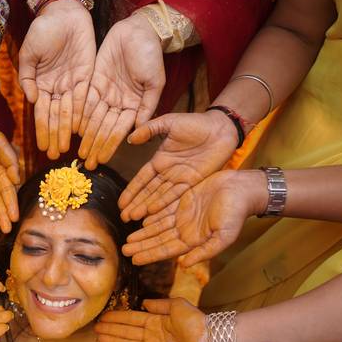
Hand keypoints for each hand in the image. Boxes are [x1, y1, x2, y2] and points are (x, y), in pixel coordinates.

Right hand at [18, 0, 95, 159]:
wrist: (63, 12)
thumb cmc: (44, 30)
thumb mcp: (29, 52)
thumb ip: (27, 76)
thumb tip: (32, 99)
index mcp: (41, 84)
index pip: (42, 112)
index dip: (42, 130)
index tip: (42, 147)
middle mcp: (57, 88)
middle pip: (57, 117)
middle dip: (56, 136)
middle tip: (56, 155)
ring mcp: (73, 83)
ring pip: (72, 112)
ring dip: (70, 131)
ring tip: (70, 148)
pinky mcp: (88, 76)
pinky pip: (86, 98)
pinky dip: (84, 114)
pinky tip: (83, 130)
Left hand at [79, 14, 164, 168]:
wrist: (139, 30)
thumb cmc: (151, 54)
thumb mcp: (155, 81)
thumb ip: (147, 105)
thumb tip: (139, 129)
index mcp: (134, 105)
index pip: (119, 129)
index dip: (109, 145)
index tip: (101, 160)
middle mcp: (118, 102)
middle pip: (103, 127)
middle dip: (94, 145)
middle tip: (85, 163)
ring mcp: (105, 92)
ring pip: (91, 117)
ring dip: (85, 135)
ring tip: (76, 151)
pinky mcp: (93, 80)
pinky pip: (83, 100)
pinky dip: (77, 114)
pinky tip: (71, 128)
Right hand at [96, 298, 210, 341]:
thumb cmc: (196, 322)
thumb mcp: (178, 306)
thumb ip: (160, 304)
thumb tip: (145, 302)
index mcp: (157, 322)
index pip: (132, 319)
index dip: (118, 318)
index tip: (104, 317)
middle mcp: (153, 337)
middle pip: (127, 333)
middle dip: (112, 330)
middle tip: (95, 329)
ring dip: (114, 341)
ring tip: (99, 338)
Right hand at [119, 109, 240, 221]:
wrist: (220, 129)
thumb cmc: (195, 123)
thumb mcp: (169, 123)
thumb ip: (149, 129)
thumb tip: (130, 138)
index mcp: (160, 160)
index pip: (141, 179)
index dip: (131, 191)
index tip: (120, 203)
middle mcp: (167, 173)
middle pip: (148, 192)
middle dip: (135, 205)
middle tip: (123, 217)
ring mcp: (179, 179)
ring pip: (159, 197)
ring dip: (146, 208)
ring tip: (133, 218)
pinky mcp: (192, 182)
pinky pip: (175, 195)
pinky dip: (163, 204)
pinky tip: (152, 212)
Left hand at [123, 170, 261, 265]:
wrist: (242, 188)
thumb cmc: (236, 213)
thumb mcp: (224, 235)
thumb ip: (205, 251)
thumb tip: (185, 265)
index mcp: (194, 240)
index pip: (167, 250)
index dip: (150, 254)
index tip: (134, 260)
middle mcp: (186, 230)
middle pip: (158, 239)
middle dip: (141, 245)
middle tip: (123, 250)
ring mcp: (184, 215)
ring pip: (158, 226)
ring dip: (142, 233)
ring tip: (127, 239)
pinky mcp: (183, 200)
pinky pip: (162, 209)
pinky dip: (150, 215)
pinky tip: (138, 220)